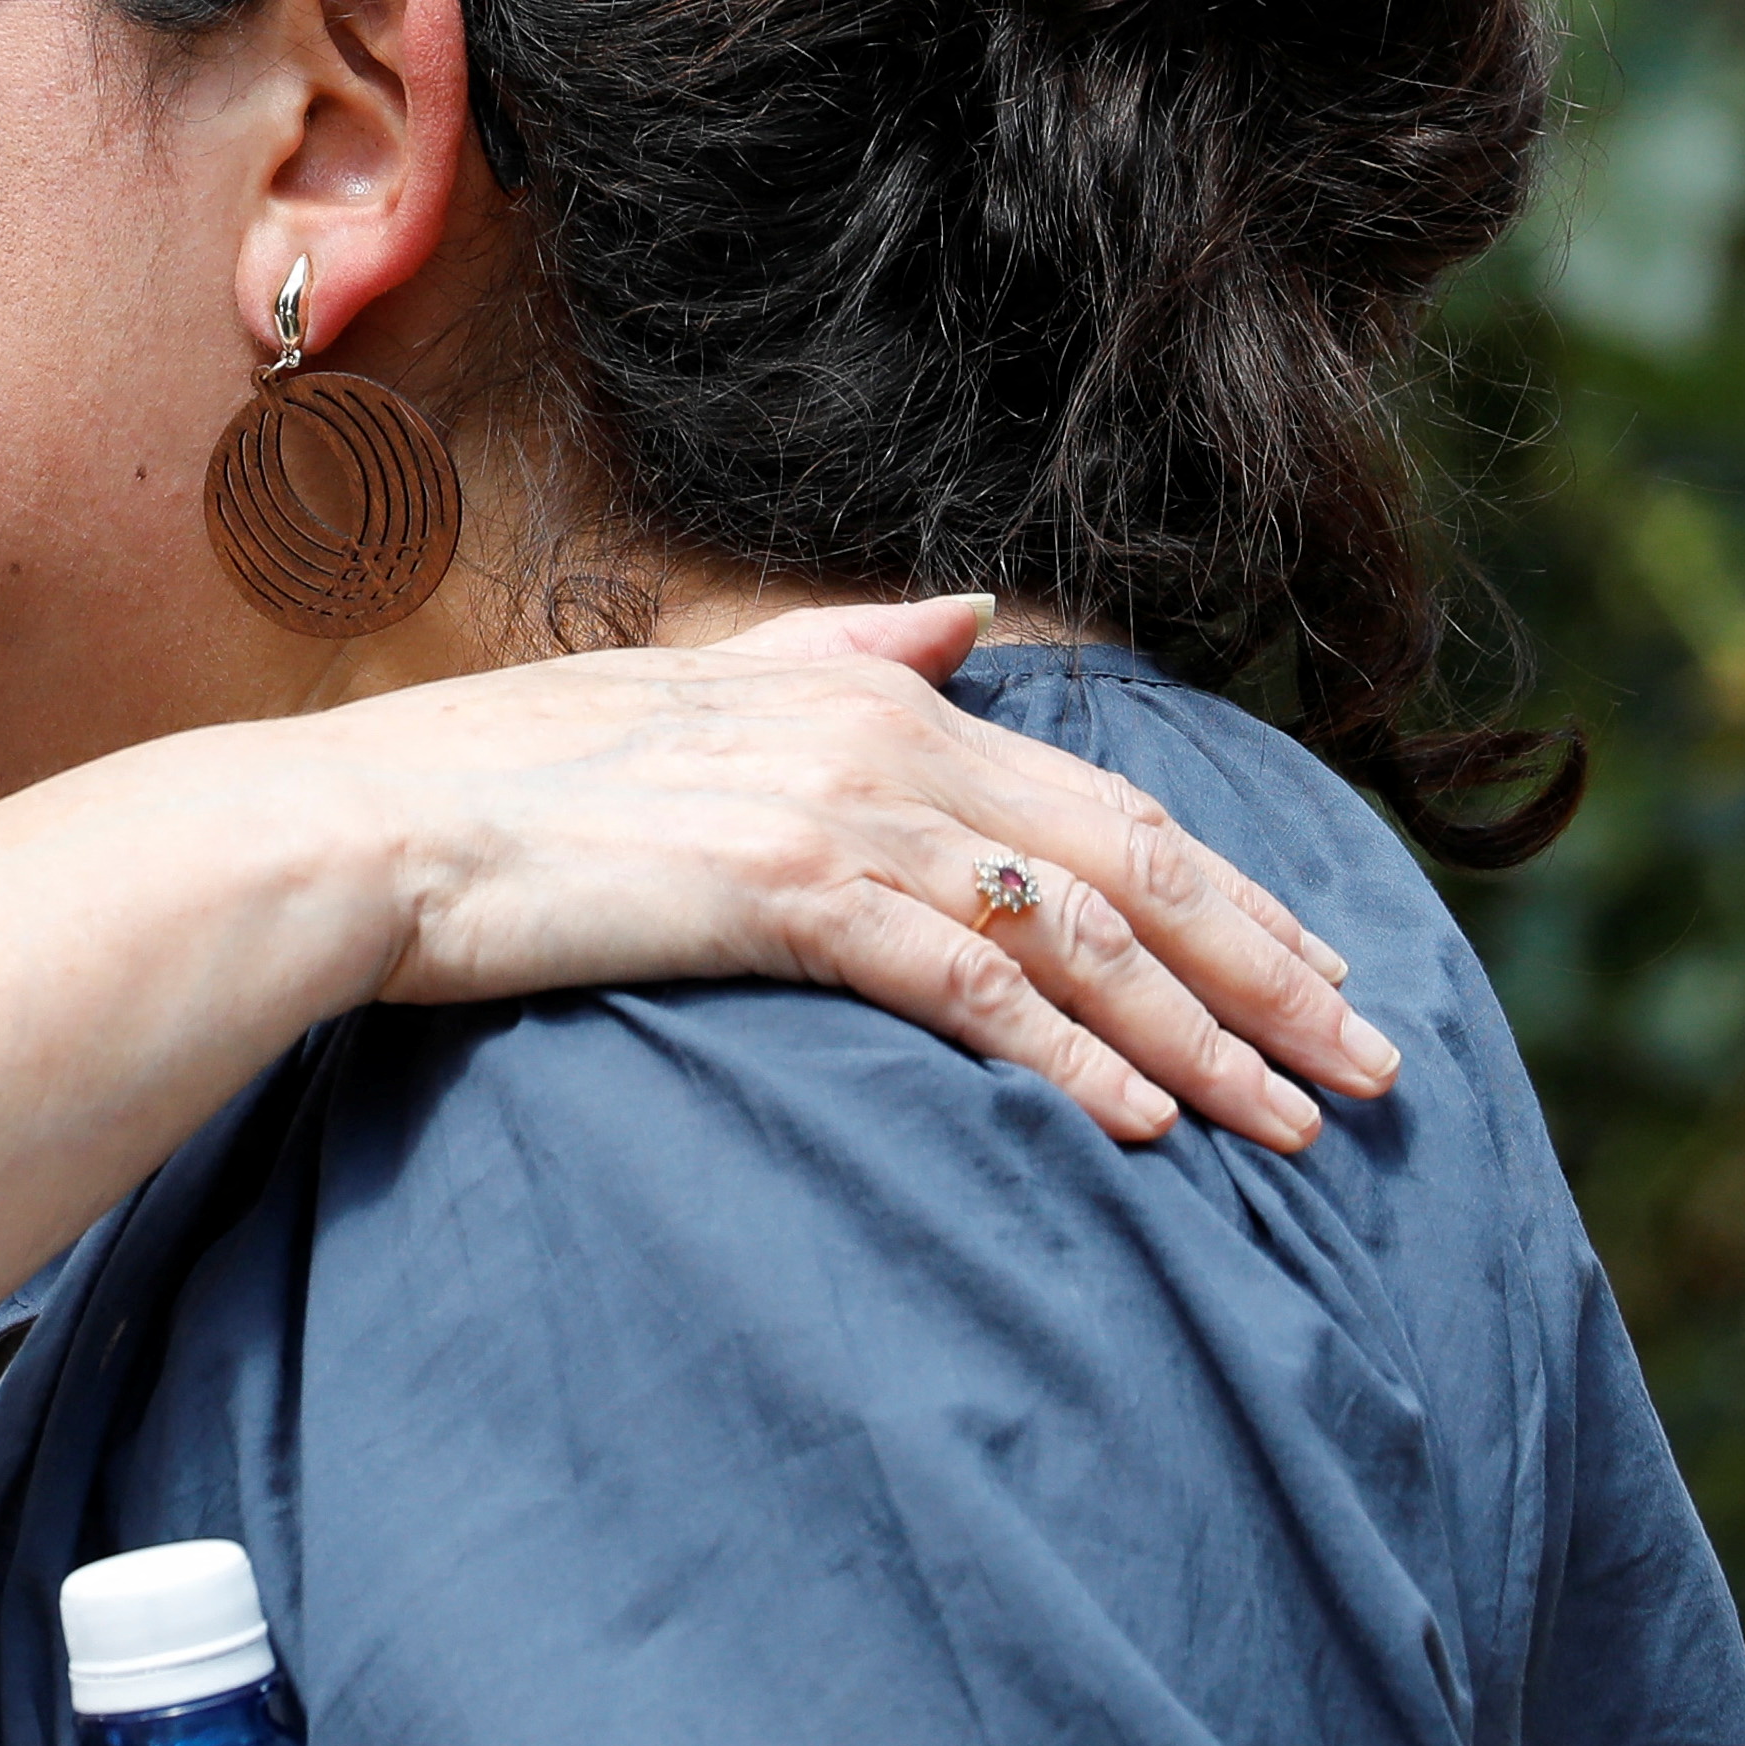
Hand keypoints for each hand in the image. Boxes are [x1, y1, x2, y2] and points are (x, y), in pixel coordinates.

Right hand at [319, 598, 1390, 1149]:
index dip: (1231, 895)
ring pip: (1075, 932)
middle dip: (1268, 973)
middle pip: (1129, 864)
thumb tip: (960, 618)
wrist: (373, 829)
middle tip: (1371, 1070)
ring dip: (1202, 1036)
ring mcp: (833, 812)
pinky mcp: (781, 893)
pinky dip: (1069, 1055)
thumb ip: (845, 651)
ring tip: (1291, 1124)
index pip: (1101, 806)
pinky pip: (968, 985)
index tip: (1321, 975)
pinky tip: (1138, 1128)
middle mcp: (879, 735)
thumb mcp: (700, 694)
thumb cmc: (513, 783)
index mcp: (872, 693)